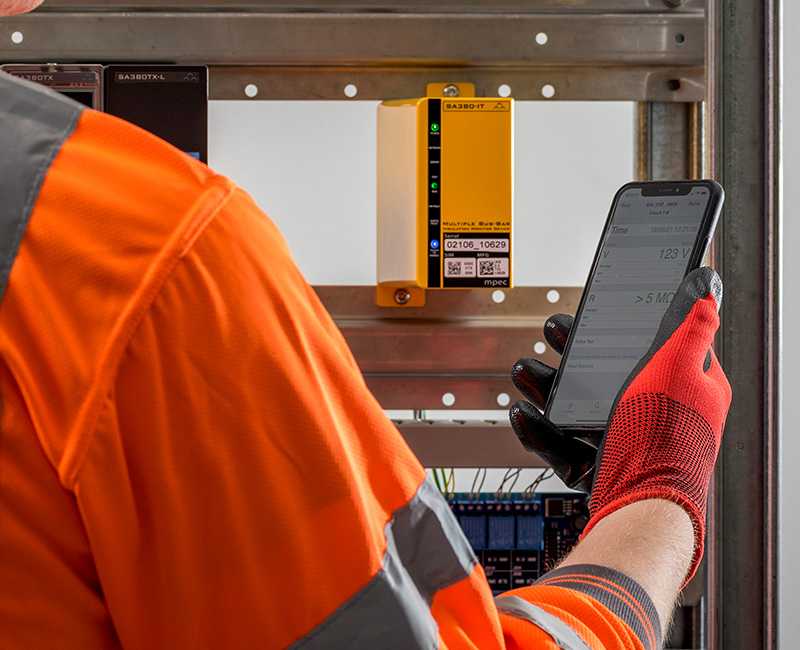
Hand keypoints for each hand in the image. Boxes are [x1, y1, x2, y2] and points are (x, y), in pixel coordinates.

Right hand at [510, 268, 731, 581]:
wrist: (647, 508)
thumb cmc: (667, 438)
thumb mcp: (680, 367)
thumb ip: (691, 326)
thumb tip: (706, 286)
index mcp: (676, 387)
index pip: (643, 348)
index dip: (608, 331)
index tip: (581, 318)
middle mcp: (649, 414)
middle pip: (599, 378)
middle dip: (566, 357)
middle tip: (547, 338)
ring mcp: (621, 442)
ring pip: (573, 411)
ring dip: (544, 388)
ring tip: (523, 372)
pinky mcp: (597, 468)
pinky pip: (560, 447)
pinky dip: (538, 431)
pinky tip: (523, 413)